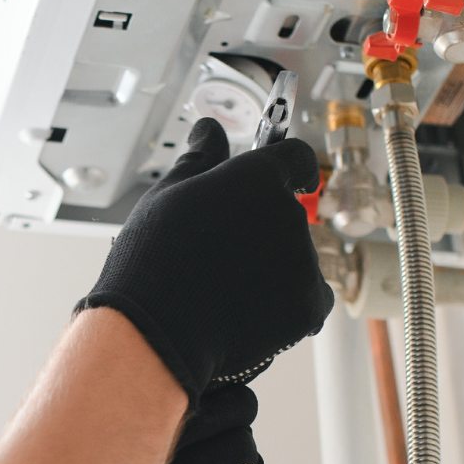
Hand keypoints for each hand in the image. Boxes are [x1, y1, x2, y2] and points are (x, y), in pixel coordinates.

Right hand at [75, 118, 331, 400]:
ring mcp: (303, 261)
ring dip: (273, 270)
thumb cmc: (153, 263)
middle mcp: (288, 213)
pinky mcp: (309, 304)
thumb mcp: (168, 196)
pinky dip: (288, 306)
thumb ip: (200, 159)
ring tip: (224, 289)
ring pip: (296, 259)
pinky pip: (310, 299)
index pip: (295, 157)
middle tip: (220, 256)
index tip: (294, 177)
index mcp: (256, 178)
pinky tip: (249, 311)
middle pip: (287, 216)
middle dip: (262, 231)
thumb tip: (210, 130)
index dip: (293, 167)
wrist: (155, 333)